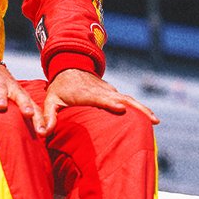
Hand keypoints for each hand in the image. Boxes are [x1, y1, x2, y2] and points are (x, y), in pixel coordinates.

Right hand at [0, 60, 43, 134]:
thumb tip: (32, 137)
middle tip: (29, 113)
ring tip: (1, 106)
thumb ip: (20, 116)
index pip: (34, 108)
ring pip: (0, 90)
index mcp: (21, 95)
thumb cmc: (4, 89)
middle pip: (21, 97)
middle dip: (25, 105)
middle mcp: (11, 89)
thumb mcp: (13, 100)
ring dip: (1, 98)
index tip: (43, 133)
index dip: (39, 120)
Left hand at [40, 69, 158, 135]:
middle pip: (121, 98)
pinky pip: (128, 100)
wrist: (71, 65)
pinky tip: (150, 118)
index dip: (109, 103)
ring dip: (142, 109)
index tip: (121, 108)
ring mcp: (109, 91)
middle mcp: (101, 91)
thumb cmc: (60, 87)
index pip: (99, 98)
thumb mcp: (51, 100)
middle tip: (151, 119)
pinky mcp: (113, 93)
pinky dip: (139, 108)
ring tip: (156, 121)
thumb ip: (48, 116)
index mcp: (85, 92)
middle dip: (136, 108)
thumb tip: (42, 133)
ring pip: (129, 99)